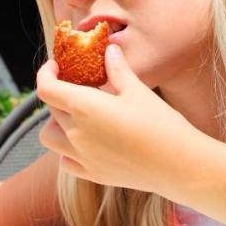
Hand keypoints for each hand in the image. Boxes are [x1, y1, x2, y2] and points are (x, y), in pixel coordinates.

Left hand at [36, 44, 207, 191]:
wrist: (179, 165)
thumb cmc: (161, 124)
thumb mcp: (138, 90)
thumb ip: (117, 69)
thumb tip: (109, 51)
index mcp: (84, 107)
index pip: (46, 89)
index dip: (45, 74)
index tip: (55, 67)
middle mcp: (76, 133)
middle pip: (51, 110)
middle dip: (58, 95)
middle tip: (76, 87)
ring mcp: (82, 156)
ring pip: (49, 138)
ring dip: (55, 124)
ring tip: (75, 116)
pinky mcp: (92, 174)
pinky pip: (65, 160)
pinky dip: (67, 150)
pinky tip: (85, 142)